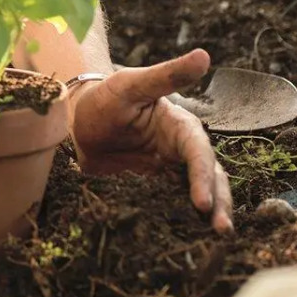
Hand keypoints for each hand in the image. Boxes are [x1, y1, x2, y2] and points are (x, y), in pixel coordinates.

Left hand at [67, 49, 232, 233]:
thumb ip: (166, 75)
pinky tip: (180, 240)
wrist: (75, 118)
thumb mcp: (132, 83)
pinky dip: (179, 221)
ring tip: (214, 241)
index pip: (199, 153)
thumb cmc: (105, 95)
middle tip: (222, 231)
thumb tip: (204, 55)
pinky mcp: (151, 189)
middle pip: (209, 179)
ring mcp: (167, 173)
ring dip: (207, 217)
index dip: (203, 177)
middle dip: (219, 204)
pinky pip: (169, 206)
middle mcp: (180, 153)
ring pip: (195, 196)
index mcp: (181, 128)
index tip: (202, 202)